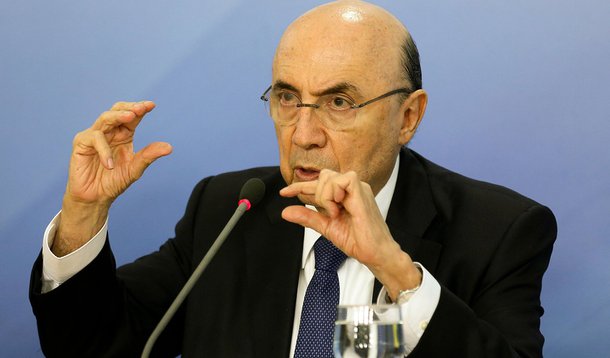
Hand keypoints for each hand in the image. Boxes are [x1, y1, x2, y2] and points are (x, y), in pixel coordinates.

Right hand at [53, 101, 171, 255]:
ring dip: (118, 116)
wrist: (96, 197)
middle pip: (117, 110)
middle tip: (140, 108)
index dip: (140, 109)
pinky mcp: (81, 143)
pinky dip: (104, 150)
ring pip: (105, 118)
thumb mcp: (135, 169)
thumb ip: (149, 156)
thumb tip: (169, 147)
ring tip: (130, 117)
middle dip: (129, 107)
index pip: (132, 117)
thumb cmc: (114, 181)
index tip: (151, 105)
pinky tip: (110, 164)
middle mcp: (109, 132)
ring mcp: (94, 136)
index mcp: (124, 134)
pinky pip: (94, 138)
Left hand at [279, 169, 420, 298]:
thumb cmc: (357, 240)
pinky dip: (334, 194)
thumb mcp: (325, 227)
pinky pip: (342, 180)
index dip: (299, 186)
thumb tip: (286, 211)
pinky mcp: (362, 192)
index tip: (283, 193)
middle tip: (327, 213)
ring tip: (335, 213)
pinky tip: (338, 207)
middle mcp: (351, 189)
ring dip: (325, 196)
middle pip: (323, 176)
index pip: (318, 183)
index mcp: (344, 194)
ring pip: (329, 176)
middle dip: (316, 194)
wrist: (374, 253)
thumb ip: (307, 217)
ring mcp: (358, 189)